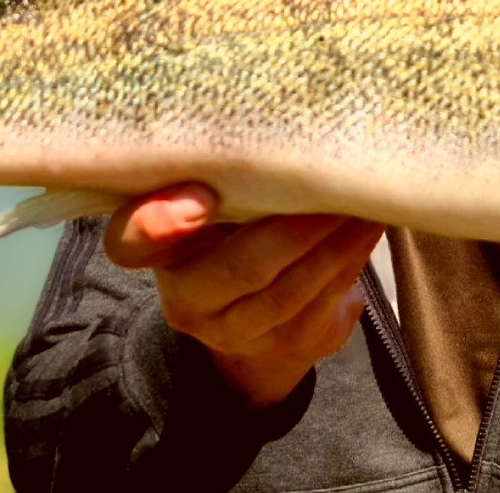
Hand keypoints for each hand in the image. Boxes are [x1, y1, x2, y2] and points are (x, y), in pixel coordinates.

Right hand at [103, 183, 384, 408]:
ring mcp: (240, 337)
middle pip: (242, 267)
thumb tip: (243, 153)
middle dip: (297, 225)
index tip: (201, 197)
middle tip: (334, 181)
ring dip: (336, 244)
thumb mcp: (203, 207)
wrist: (248, 309)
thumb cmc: (226, 232)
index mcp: (157, 257)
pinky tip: (367, 231)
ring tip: (362, 203)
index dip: (160, 224)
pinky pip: (324, 307)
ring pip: (292, 292)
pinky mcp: (290, 347)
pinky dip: (350, 263)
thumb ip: (207, 181)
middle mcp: (188, 306)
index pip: (132, 244)